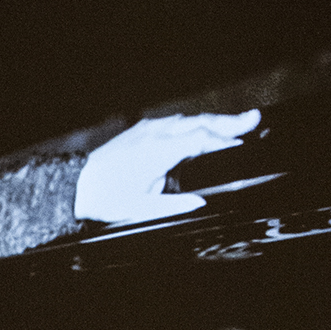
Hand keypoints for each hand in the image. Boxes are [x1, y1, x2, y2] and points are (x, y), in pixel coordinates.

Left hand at [74, 110, 260, 224]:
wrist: (77, 186)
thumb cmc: (106, 198)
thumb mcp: (141, 209)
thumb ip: (173, 206)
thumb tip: (199, 204)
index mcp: (158, 151)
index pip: (200, 138)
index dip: (225, 138)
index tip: (244, 139)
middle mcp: (154, 135)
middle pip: (199, 123)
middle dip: (228, 121)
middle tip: (253, 119)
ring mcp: (147, 130)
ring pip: (187, 120)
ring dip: (212, 121)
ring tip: (235, 123)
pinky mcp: (141, 131)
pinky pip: (173, 123)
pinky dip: (193, 124)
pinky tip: (201, 127)